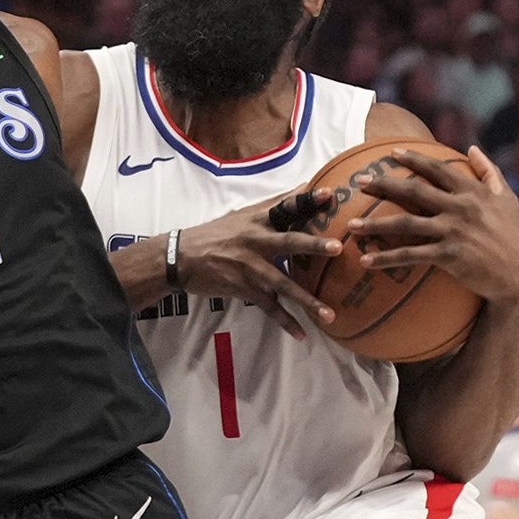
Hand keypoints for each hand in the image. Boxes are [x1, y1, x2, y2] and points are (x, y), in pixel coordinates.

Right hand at [174, 200, 341, 335]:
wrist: (180, 257)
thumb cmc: (215, 235)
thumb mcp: (243, 214)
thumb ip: (274, 204)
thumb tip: (304, 185)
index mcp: (259, 220)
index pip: (286, 206)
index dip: (308, 199)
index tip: (330, 193)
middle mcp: (257, 241)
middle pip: (290, 242)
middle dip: (313, 246)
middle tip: (338, 248)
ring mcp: (250, 267)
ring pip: (283, 284)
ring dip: (307, 301)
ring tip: (329, 315)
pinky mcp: (244, 288)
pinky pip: (269, 307)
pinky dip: (286, 321)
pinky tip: (302, 333)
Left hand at [343, 146, 518, 304]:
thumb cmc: (513, 235)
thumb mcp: (507, 198)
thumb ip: (489, 171)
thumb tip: (472, 148)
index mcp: (472, 191)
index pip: (437, 169)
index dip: (413, 159)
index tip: (391, 153)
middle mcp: (460, 207)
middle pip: (414, 191)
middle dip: (383, 184)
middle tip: (359, 182)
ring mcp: (453, 231)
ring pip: (406, 223)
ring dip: (375, 224)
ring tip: (351, 226)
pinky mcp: (449, 256)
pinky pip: (411, 255)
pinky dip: (387, 258)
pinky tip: (367, 260)